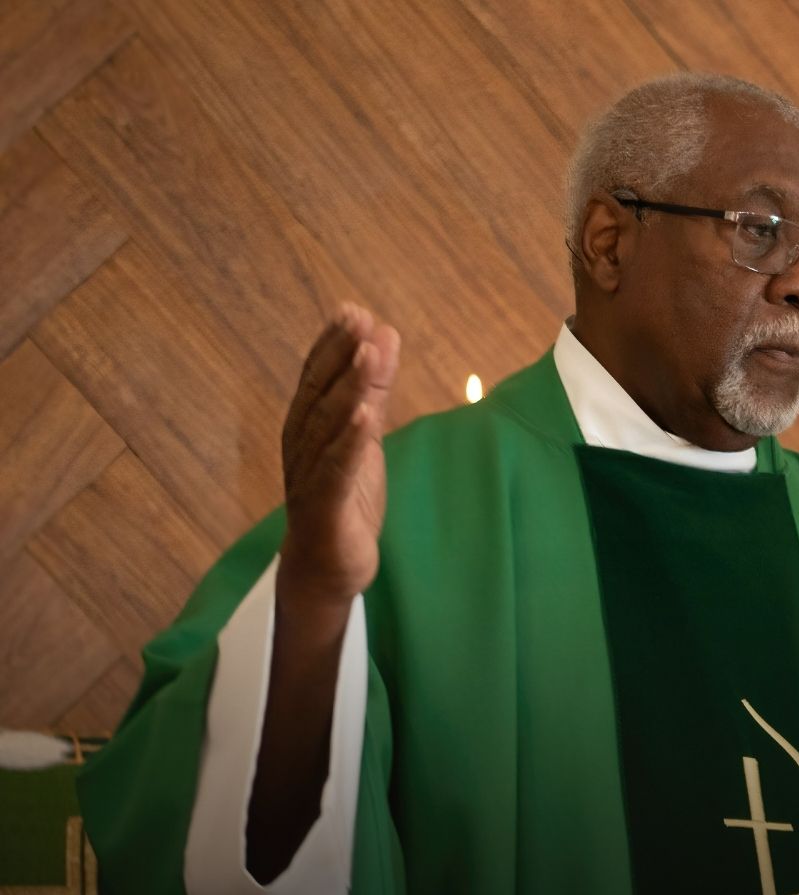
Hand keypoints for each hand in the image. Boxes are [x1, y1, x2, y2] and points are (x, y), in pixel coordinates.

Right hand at [279, 303, 399, 607]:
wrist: (325, 568)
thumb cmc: (344, 498)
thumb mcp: (364, 439)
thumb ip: (373, 391)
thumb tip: (384, 335)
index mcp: (308, 427)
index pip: (317, 377)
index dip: (332, 343)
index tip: (353, 310)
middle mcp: (302, 446)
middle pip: (320, 393)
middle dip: (339, 354)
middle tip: (358, 317)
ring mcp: (310, 475)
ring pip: (328, 425)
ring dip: (348, 387)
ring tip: (366, 353)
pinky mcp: (325, 506)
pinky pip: (336, 469)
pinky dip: (349, 441)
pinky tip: (363, 415)